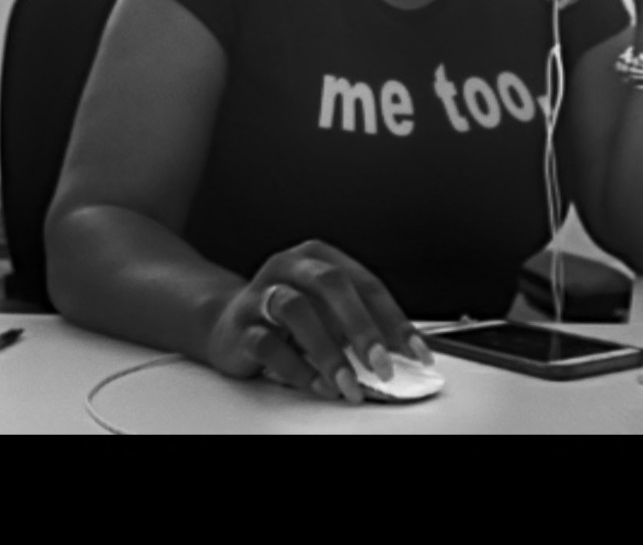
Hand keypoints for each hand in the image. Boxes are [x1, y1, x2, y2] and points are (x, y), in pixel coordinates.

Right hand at [203, 239, 432, 403]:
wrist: (225, 323)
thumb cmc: (288, 316)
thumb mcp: (326, 310)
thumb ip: (359, 325)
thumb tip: (402, 356)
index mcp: (319, 256)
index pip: (366, 283)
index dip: (394, 319)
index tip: (417, 353)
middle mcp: (289, 266)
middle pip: (331, 284)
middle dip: (362, 327)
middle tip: (382, 365)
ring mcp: (261, 293)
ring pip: (297, 310)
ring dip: (328, 351)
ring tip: (348, 384)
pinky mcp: (240, 325)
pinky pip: (269, 344)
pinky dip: (298, 368)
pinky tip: (319, 386)